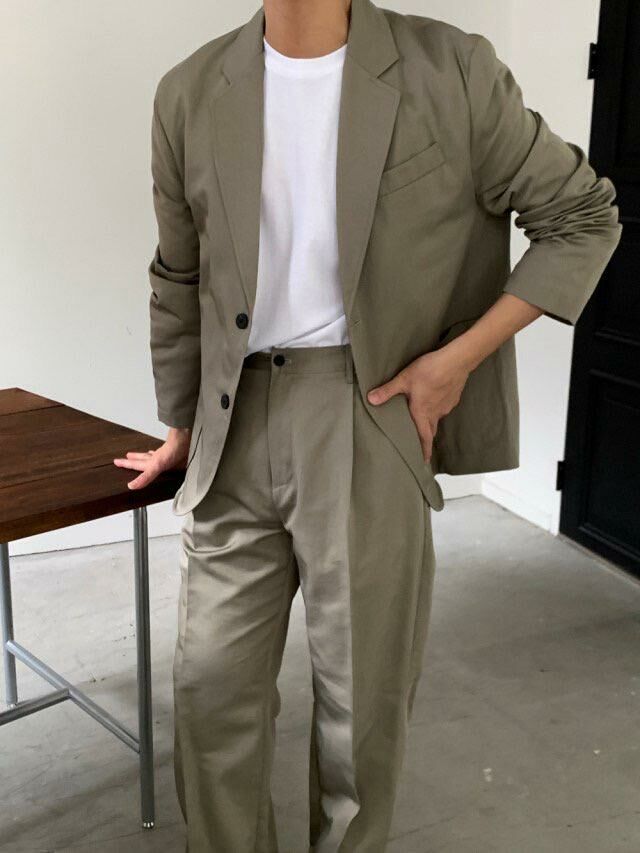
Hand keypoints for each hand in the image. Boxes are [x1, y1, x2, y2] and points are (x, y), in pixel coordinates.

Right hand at [113, 427, 191, 489]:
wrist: (183, 440)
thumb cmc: (171, 452)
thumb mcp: (155, 467)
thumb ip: (145, 477)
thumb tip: (132, 485)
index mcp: (150, 463)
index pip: (135, 464)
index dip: (126, 464)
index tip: (116, 462)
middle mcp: (155, 458)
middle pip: (141, 458)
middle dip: (133, 459)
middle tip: (126, 457)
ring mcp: (164, 456)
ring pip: (151, 456)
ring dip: (145, 456)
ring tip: (142, 454)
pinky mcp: (173, 454)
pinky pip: (164, 455)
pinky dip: (160, 454)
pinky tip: (162, 454)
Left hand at [367, 346, 470, 461]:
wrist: (456, 360)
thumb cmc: (429, 370)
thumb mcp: (404, 379)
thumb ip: (387, 391)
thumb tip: (370, 399)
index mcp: (423, 413)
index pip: (424, 438)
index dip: (424, 451)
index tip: (424, 462)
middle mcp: (436, 413)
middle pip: (431, 430)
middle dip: (426, 438)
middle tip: (421, 443)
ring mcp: (447, 405)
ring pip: (438, 418)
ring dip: (431, 421)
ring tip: (425, 419)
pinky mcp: (454, 396)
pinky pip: (445, 407)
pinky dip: (439, 407)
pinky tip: (435, 399)